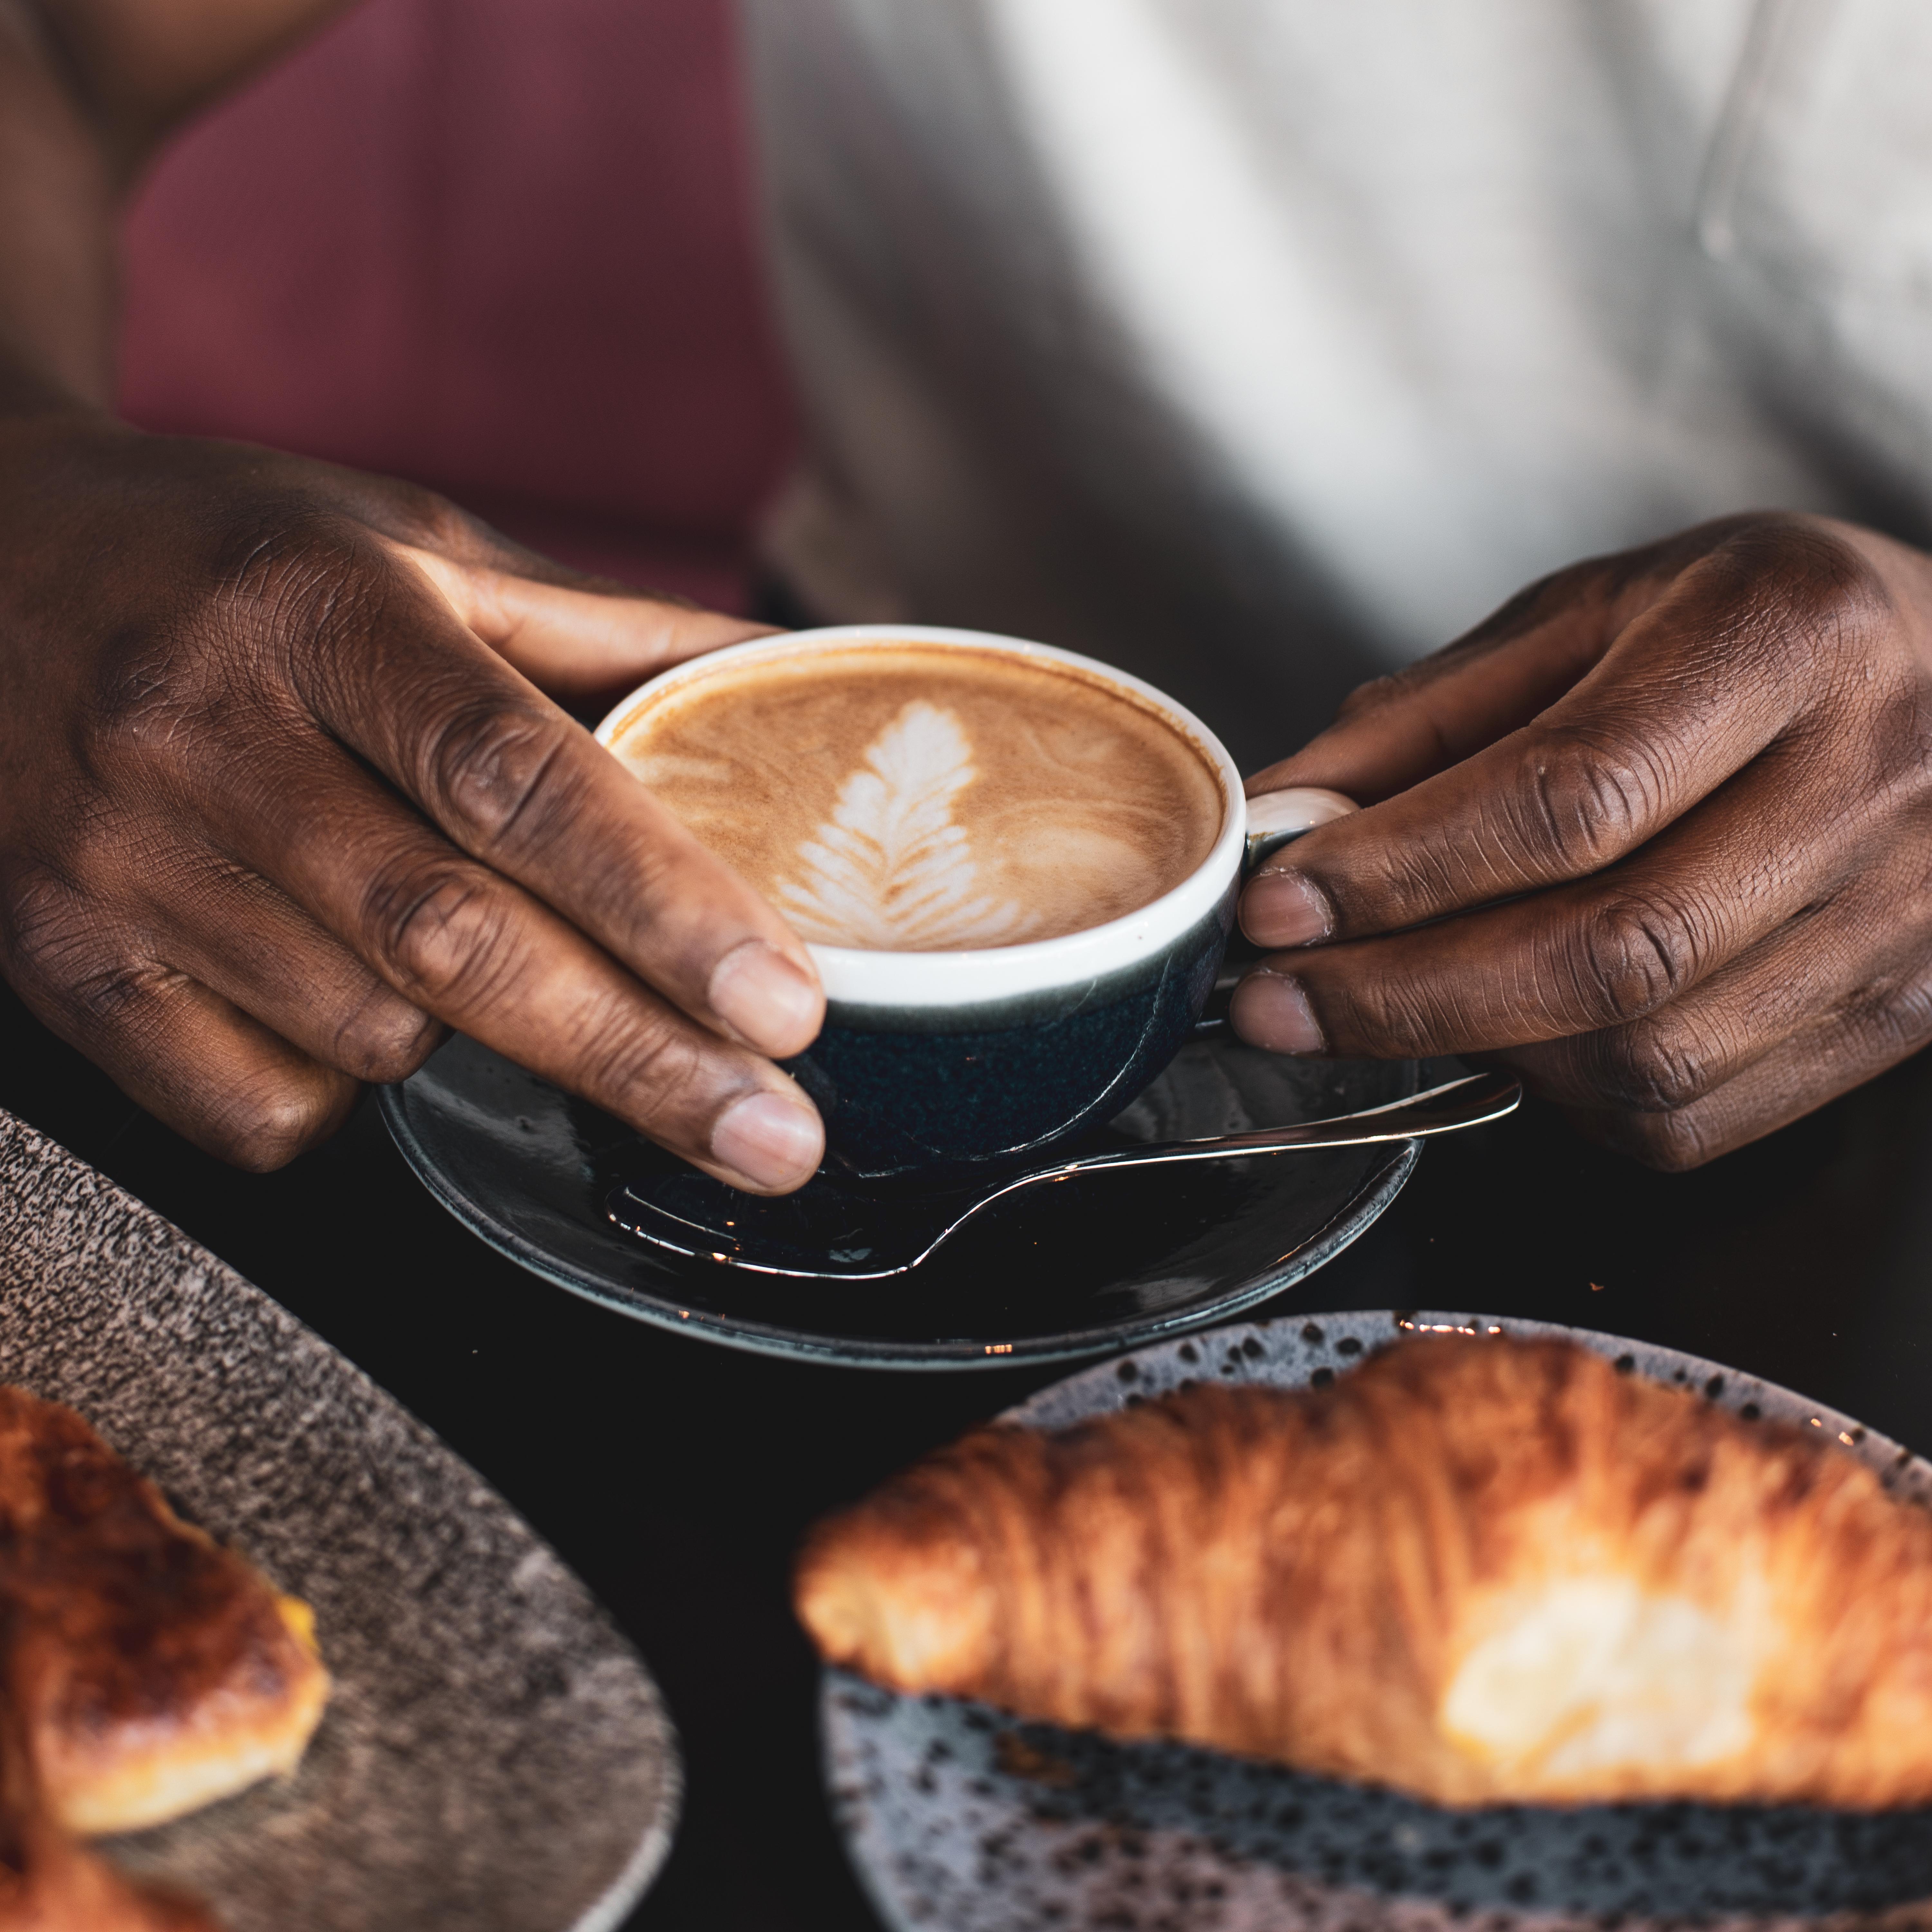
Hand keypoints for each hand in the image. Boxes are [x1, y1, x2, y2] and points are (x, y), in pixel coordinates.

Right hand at [0, 413, 826, 1185]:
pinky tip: (359, 1013)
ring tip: (513, 988)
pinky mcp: (60, 965)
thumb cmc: (239, 559)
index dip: (661, 905)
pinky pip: (258, 1106)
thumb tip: (794, 676)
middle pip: (455, 941)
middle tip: (775, 1142)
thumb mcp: (419, 547)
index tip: (784, 1006)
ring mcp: (114, 863)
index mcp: (320, 610)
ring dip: (481, 1049)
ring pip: (369, 1036)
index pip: (516, 780)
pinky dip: (349, 1096)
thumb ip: (610, 631)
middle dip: (636, 1061)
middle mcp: (202, 734)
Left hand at [1231, 513, 1931, 1167]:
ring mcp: (1905, 918)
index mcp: (1786, 639)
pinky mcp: (1900, 1013)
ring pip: (1647, 1055)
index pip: (1569, 795)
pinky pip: (1696, 1114)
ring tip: (1377, 1011)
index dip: (1402, 869)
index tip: (1277, 906)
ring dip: (1476, 1052)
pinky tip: (1504, 1038)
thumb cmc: (1752, 631)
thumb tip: (1285, 820)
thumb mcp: (1591, 616)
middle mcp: (1869, 784)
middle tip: (1275, 1003)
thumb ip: (1430, 721)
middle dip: (1405, 996)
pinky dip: (1566, 1098)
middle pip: (1608, 949)